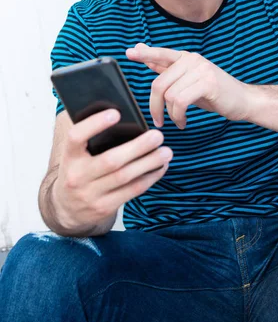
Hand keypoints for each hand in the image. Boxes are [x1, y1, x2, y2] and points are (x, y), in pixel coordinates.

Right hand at [53, 109, 172, 231]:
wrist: (66, 208)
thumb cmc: (79, 170)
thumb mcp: (76, 155)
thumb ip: (92, 138)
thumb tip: (124, 117)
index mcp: (69, 157)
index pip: (76, 137)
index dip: (95, 124)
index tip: (116, 113)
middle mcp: (76, 176)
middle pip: (110, 161)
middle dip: (138, 147)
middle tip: (157, 136)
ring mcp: (90, 195)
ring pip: (125, 177)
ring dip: (149, 163)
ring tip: (166, 152)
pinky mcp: (104, 208)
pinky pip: (131, 191)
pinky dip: (149, 178)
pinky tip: (160, 167)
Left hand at [126, 43, 249, 128]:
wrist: (243, 101)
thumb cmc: (214, 93)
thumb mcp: (189, 81)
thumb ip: (168, 70)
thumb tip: (147, 59)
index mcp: (186, 58)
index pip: (161, 54)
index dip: (145, 54)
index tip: (130, 52)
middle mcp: (192, 59)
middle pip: (159, 83)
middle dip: (155, 105)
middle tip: (158, 120)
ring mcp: (200, 69)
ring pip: (169, 95)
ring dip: (170, 114)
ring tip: (178, 121)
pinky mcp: (208, 83)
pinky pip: (180, 102)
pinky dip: (178, 116)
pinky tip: (183, 122)